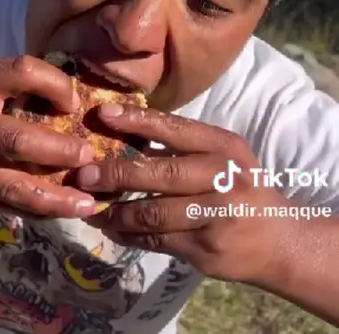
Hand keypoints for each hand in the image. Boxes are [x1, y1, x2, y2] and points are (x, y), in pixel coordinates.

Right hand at [0, 56, 98, 217]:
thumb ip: (2, 89)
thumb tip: (62, 101)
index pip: (21, 72)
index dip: (56, 84)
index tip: (74, 100)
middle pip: (19, 140)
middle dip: (61, 152)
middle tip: (90, 157)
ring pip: (11, 185)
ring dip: (55, 198)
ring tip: (87, 205)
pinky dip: (30, 211)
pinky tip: (56, 214)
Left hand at [78, 103, 295, 282]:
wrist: (280, 241)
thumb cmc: (238, 188)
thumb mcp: (222, 158)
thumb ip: (179, 146)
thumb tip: (115, 133)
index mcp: (224, 148)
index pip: (176, 128)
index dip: (137, 121)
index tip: (102, 114)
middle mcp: (224, 179)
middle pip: (159, 174)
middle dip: (115, 173)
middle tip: (83, 175)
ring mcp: (217, 216)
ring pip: (151, 213)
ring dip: (114, 212)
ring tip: (92, 207)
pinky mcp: (206, 249)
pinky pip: (155, 240)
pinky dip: (127, 234)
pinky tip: (111, 229)